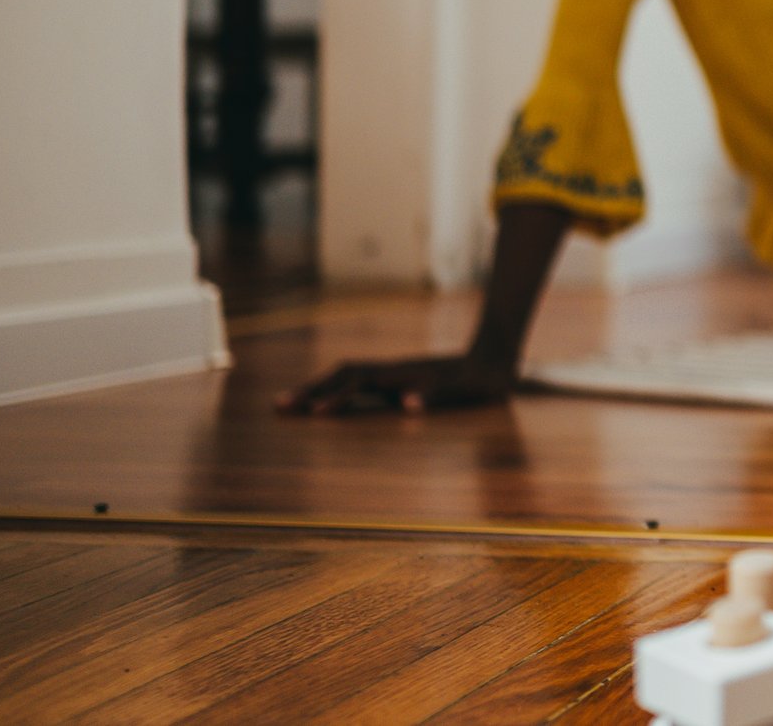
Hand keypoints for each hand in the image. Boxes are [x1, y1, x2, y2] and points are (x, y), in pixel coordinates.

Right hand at [277, 353, 514, 415]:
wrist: (494, 358)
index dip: (334, 396)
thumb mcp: (462, 390)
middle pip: (342, 375)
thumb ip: (435, 395)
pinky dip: (336, 392)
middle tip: (278, 406)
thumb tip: (407, 404)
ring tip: (290, 405)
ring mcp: (393, 374)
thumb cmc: (478, 380)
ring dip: (319, 389)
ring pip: (347, 377)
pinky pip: (357, 384)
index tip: (312, 414)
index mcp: (401, 374)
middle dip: (311, 389)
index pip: (357, 383)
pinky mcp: (398, 380)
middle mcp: (391, 371)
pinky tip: (326, 405)